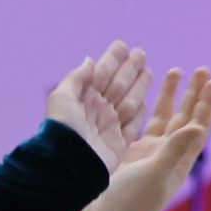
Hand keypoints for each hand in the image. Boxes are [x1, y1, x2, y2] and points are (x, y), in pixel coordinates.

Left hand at [44, 43, 147, 161]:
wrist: (68, 165)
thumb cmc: (62, 129)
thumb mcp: (62, 98)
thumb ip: (77, 78)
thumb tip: (90, 60)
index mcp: (84, 98)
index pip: (101, 74)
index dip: (112, 59)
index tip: (122, 45)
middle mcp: (98, 110)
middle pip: (119, 85)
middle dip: (130, 69)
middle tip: (141, 53)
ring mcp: (110, 127)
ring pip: (129, 102)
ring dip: (139, 86)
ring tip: (148, 71)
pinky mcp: (120, 144)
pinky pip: (133, 127)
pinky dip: (140, 115)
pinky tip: (145, 103)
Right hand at [81, 67, 210, 210]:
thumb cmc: (133, 201)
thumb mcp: (155, 173)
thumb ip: (175, 149)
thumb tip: (198, 126)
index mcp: (179, 159)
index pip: (198, 125)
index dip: (206, 104)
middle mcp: (169, 153)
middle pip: (186, 117)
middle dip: (194, 93)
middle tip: (203, 69)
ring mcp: (151, 152)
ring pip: (167, 117)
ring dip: (174, 96)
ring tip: (177, 71)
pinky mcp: (134, 153)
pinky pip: (146, 124)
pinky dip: (151, 107)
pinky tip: (150, 94)